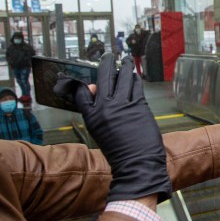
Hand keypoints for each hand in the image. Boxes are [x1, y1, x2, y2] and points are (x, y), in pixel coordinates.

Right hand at [55, 54, 169, 201]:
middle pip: (103, 79)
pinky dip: (135, 78)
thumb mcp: (101, 131)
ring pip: (122, 79)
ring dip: (125, 67)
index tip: (86, 74)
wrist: (136, 164)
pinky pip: (136, 87)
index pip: (81, 93)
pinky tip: (136, 74)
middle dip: (106, 65)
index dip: (83, 82)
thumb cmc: (120, 151)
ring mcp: (122, 106)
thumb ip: (98, 111)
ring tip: (126, 59)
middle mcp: (104, 109)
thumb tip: (96, 90)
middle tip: (108, 56)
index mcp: (91, 117)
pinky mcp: (138, 106)